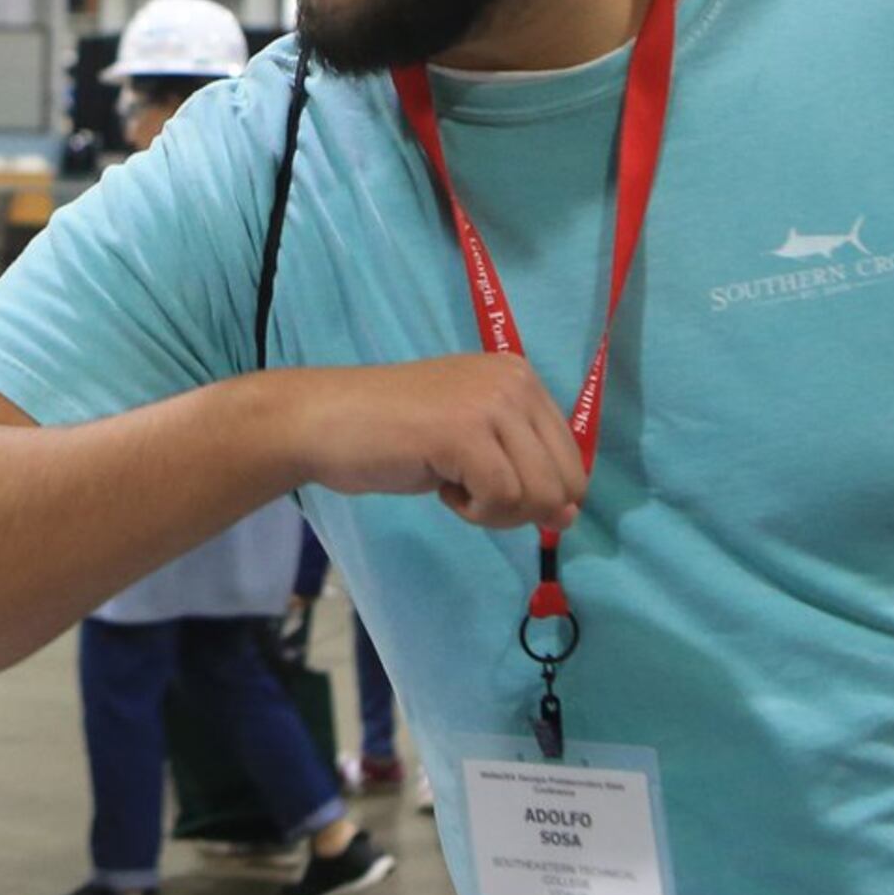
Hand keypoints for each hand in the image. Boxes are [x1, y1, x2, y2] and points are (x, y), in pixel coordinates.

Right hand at [282, 356, 582, 530]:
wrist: (322, 422)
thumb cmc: (391, 434)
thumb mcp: (474, 443)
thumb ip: (524, 469)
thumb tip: (570, 517)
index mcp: (520, 377)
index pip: (571, 460)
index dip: (535, 493)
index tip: (485, 482)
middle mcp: (515, 382)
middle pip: (565, 482)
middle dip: (520, 507)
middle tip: (469, 491)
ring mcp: (491, 403)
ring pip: (539, 495)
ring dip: (495, 511)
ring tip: (452, 484)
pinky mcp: (465, 433)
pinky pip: (502, 500)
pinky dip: (473, 512)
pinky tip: (441, 488)